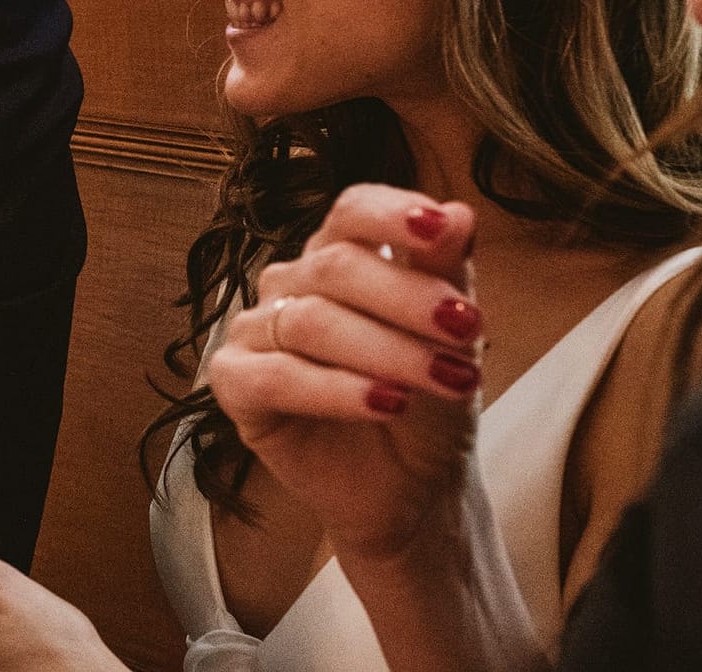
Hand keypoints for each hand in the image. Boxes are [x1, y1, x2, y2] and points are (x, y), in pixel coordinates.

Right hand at [209, 185, 481, 564]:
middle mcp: (291, 284)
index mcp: (338, 256)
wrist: (413, 489)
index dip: (392, 214)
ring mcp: (255, 330)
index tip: (443, 227)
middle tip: (468, 329)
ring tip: (446, 380)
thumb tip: (461, 213)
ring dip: (387, 351)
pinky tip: (385, 403)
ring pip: (310, 321)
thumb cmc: (428, 405)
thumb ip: (447, 275)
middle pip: (335, 266)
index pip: (351, 211)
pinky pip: (276, 376)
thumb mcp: (452, 341)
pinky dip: (335, 389)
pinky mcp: (233, 383)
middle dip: (407, 297)